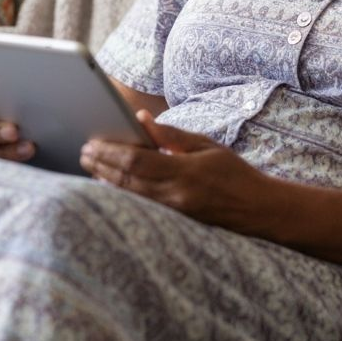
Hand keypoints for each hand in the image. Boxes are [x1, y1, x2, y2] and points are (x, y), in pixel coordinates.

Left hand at [81, 111, 283, 235]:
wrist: (257, 209)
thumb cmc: (235, 174)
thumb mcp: (206, 146)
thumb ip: (171, 134)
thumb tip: (142, 118)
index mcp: (184, 172)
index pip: (137, 161)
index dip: (110, 152)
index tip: (93, 142)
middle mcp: (175, 195)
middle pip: (127, 180)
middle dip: (101, 165)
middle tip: (84, 152)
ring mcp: (173, 212)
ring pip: (129, 195)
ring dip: (106, 180)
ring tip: (89, 165)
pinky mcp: (173, 222)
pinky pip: (139, 206)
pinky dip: (121, 193)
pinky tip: (109, 185)